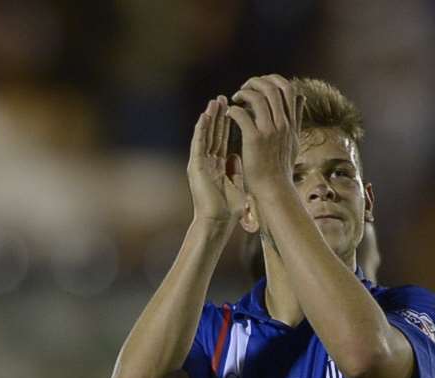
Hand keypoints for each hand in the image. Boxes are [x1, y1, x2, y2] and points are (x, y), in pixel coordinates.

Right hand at [187, 96, 243, 223]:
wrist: (218, 222)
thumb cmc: (228, 209)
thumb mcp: (236, 184)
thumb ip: (236, 170)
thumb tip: (238, 157)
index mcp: (218, 165)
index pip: (222, 138)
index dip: (227, 123)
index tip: (233, 107)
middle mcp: (207, 161)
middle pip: (213, 133)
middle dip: (218, 115)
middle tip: (223, 97)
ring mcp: (200, 163)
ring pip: (205, 135)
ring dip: (210, 118)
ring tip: (214, 102)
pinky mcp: (196, 167)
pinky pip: (199, 145)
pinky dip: (201, 130)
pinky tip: (205, 117)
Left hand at [226, 74, 304, 190]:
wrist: (274, 190)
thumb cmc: (280, 168)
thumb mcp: (293, 140)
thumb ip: (296, 118)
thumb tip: (302, 97)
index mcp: (290, 123)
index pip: (288, 89)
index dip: (272, 80)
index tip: (259, 87)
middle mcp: (283, 124)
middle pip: (273, 87)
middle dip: (255, 82)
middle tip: (244, 89)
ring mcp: (270, 131)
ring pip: (258, 97)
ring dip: (243, 93)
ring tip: (235, 99)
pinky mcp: (255, 139)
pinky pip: (242, 114)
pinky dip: (234, 110)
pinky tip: (230, 114)